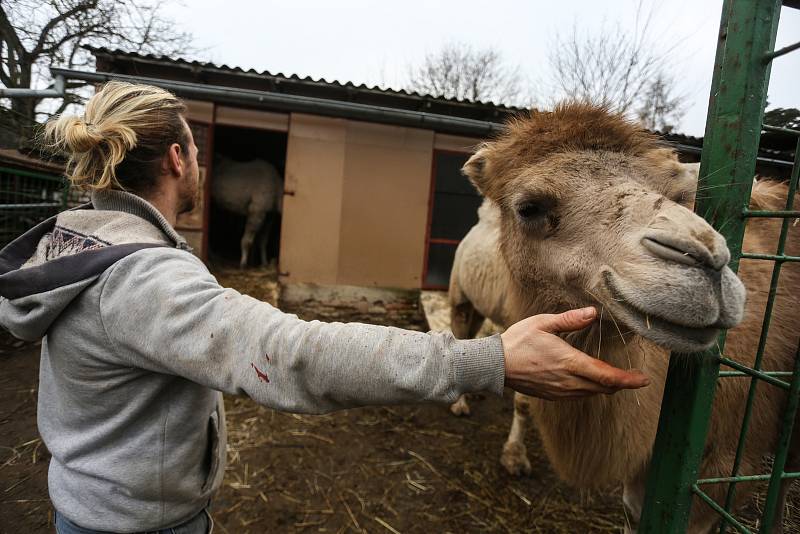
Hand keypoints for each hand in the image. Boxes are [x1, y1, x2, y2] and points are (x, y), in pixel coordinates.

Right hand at [501, 307, 649, 399]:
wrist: (496, 365)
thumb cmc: (518, 341)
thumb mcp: (542, 324)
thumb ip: (570, 320)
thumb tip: (593, 313)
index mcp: (569, 362)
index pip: (606, 375)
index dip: (628, 380)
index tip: (643, 379)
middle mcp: (568, 381)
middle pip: (604, 388)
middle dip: (621, 383)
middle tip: (634, 377)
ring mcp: (560, 391)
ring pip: (592, 393)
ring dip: (606, 387)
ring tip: (615, 378)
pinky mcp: (553, 396)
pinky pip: (579, 396)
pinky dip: (590, 390)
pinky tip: (590, 381)